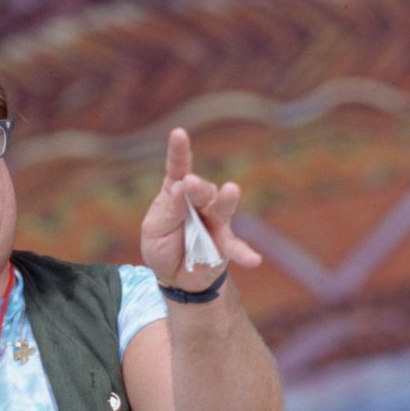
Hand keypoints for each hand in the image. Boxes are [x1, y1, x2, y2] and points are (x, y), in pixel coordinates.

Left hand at [140, 128, 262, 288]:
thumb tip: (179, 187)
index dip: (179, 151)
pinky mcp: (226, 243)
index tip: (178, 133)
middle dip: (197, 186)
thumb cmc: (163, 247)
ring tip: (231, 190)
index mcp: (177, 193)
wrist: (175, 277)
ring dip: (225, 200)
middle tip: (190, 184)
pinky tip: (254, 260)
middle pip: (201, 189)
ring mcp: (216, 221)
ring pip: (222, 208)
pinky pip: (236, 247)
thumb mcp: (155, 230)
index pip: (178, 169)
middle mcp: (200, 202)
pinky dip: (244, 253)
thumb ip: (169, 210)